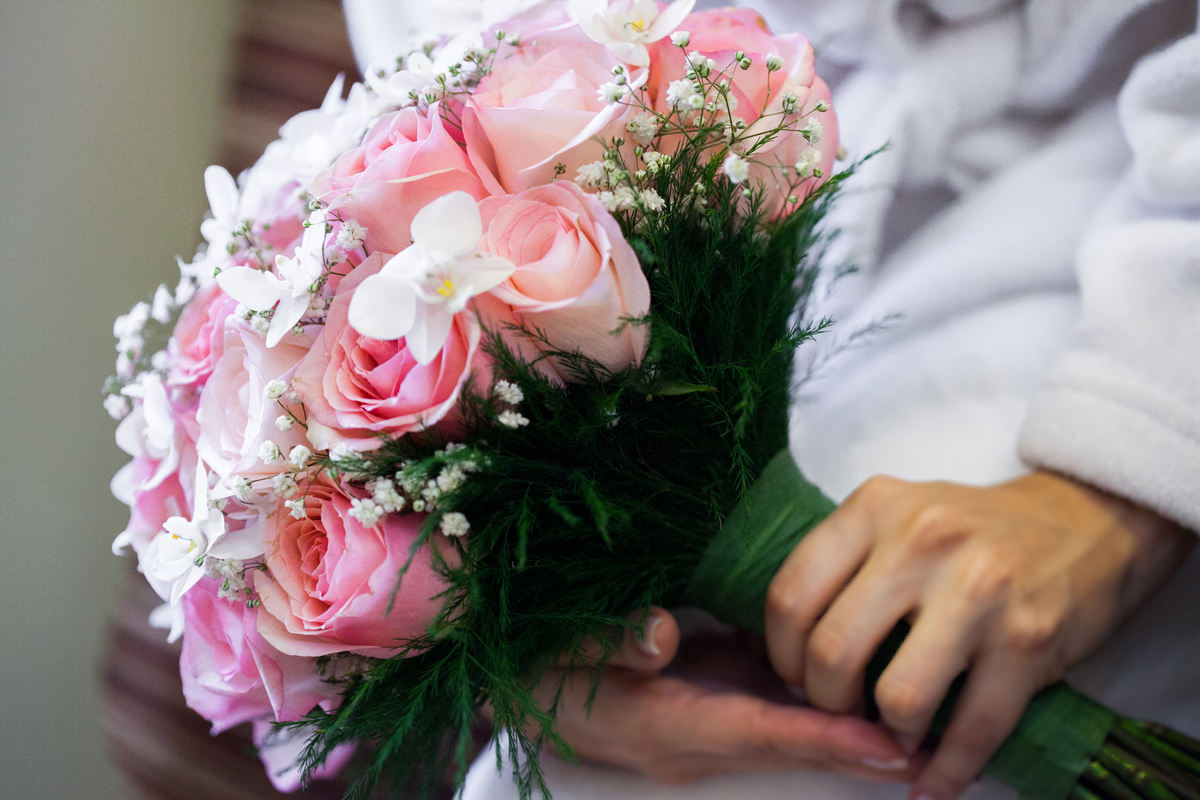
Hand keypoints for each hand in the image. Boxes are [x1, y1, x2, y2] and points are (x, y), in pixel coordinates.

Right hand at [520, 607, 915, 783]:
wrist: (516, 681)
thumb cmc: (533, 664)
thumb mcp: (555, 650)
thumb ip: (607, 641)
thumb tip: (662, 633)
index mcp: (659, 724)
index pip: (755, 733)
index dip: (822, 740)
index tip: (887, 746)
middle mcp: (692, 735)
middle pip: (787, 741)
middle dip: (857, 743)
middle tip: (937, 739)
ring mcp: (702, 717)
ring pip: (785, 724)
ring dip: (846, 722)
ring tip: (920, 710)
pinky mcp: (705, 693)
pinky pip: (771, 702)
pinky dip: (817, 697)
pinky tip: (858, 675)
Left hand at [765, 471, 1194, 799]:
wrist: (1089, 521)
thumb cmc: (975, 528)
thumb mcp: (899, 513)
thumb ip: (846, 561)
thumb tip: (788, 643)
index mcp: (875, 508)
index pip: (791, 594)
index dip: (782, 653)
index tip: (793, 676)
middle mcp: (921, 543)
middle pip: (834, 651)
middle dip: (826, 701)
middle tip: (838, 709)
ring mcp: (979, 593)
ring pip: (899, 698)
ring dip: (888, 734)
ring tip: (893, 731)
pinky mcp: (1030, 641)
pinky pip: (974, 731)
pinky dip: (946, 772)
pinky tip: (930, 782)